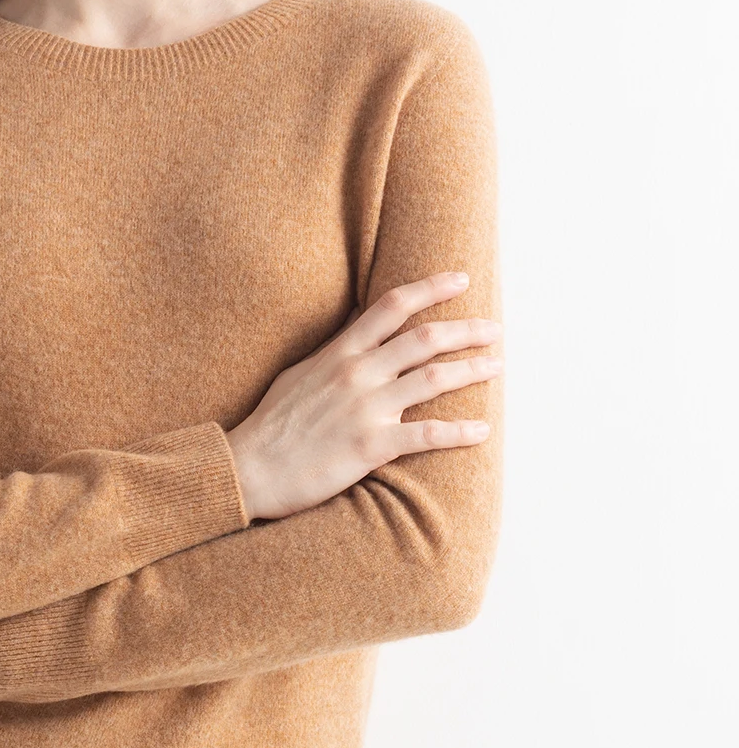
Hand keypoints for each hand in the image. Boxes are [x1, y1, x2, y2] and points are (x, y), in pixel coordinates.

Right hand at [225, 270, 502, 521]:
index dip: (431, 288)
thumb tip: (361, 331)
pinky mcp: (371, 446)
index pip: (392, 306)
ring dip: (472, 370)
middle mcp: (357, 373)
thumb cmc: (273, 423)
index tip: (461, 279)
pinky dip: (459, 432)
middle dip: (467, 330)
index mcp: (340, 352)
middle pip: (425, 339)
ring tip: (496, 366)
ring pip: (433, 379)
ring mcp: (365, 409)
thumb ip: (336, 352)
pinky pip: (426, 435)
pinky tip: (481, 431)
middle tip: (495, 329)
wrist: (251, 468)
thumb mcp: (301, 372)